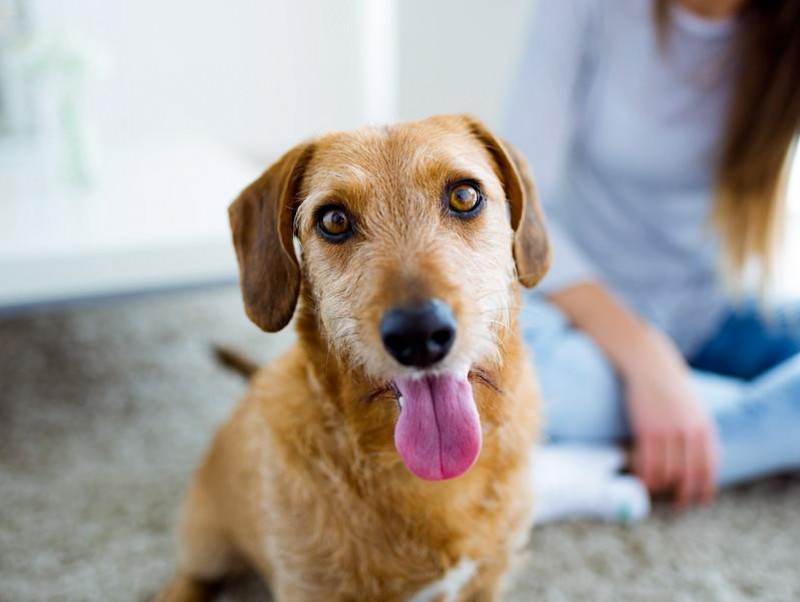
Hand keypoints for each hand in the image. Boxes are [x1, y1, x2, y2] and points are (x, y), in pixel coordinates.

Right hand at [623, 330, 718, 507]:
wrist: (649, 364)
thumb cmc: (670, 386)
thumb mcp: (693, 407)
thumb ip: (700, 431)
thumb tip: (703, 458)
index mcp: (705, 426)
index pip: (710, 467)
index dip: (706, 488)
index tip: (701, 501)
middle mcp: (690, 431)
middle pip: (690, 474)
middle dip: (685, 494)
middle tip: (679, 505)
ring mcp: (668, 431)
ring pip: (667, 472)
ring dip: (661, 487)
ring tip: (655, 492)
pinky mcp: (647, 430)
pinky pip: (648, 462)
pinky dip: (645, 476)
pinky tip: (641, 479)